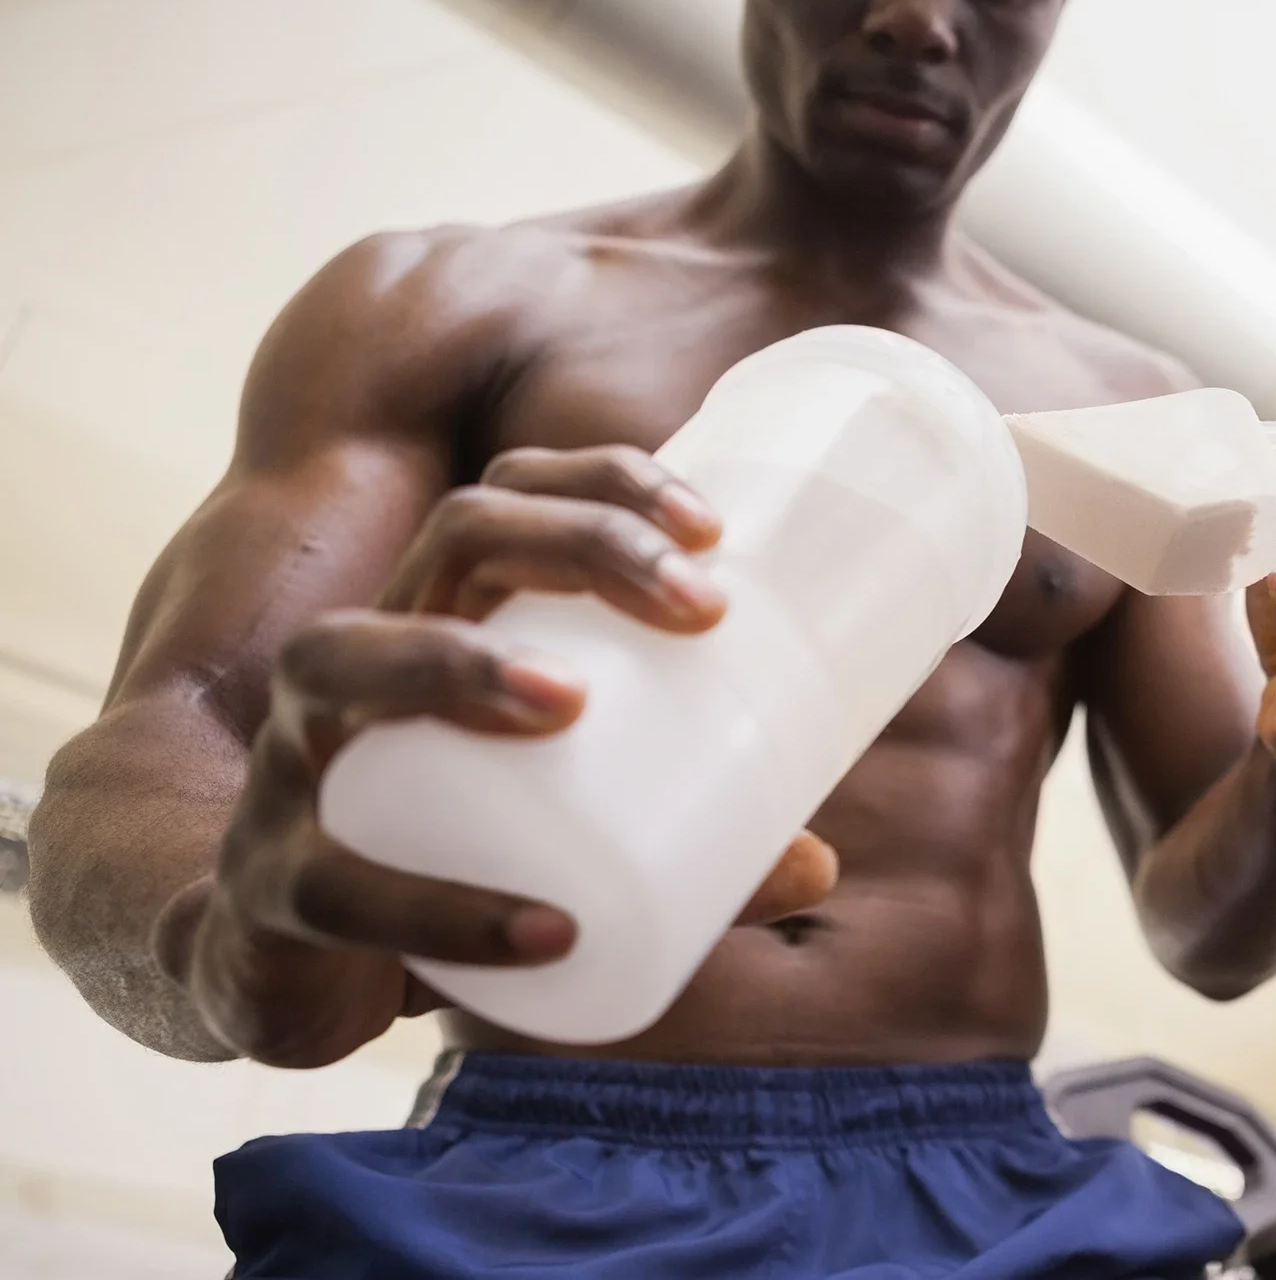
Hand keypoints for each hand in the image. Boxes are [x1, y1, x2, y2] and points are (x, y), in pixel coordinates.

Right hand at [157, 446, 837, 1065]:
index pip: (515, 498)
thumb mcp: (568, 830)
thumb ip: (688, 847)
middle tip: (702, 609)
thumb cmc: (444, 857)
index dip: (608, 484)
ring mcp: (294, 764)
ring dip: (458, 665)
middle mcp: (362, 664)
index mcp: (442, 622)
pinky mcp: (273, 887)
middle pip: (455, 537)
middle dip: (580, 544)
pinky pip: (342, 885)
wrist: (278, 976)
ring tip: (570, 700)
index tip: (717, 529)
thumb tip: (817, 865)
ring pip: (342, 663)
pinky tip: (548, 928)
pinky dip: (449, 910)